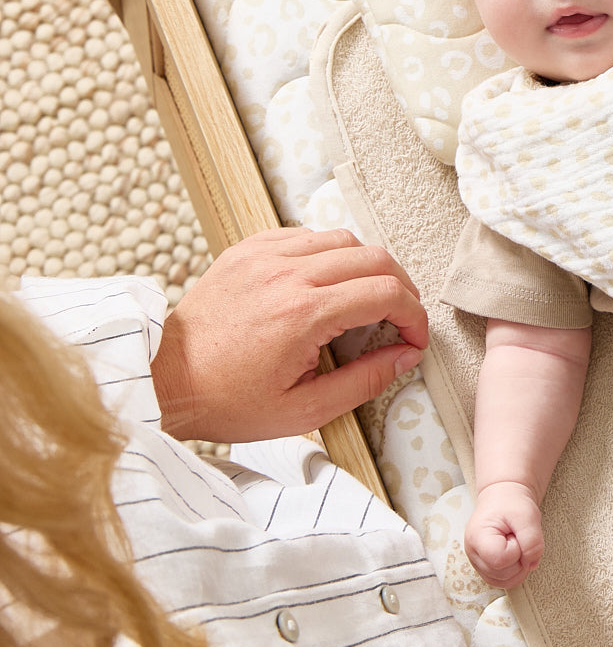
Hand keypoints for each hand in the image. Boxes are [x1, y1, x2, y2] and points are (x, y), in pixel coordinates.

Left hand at [151, 227, 427, 442]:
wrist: (164, 379)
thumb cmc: (227, 400)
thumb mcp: (303, 410)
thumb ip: (363, 382)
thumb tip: (405, 357)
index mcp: (303, 314)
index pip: (386, 292)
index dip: (414, 316)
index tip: (414, 339)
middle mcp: (286, 274)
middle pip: (375, 257)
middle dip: (401, 288)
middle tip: (400, 319)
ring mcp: (265, 255)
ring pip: (344, 239)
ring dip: (367, 267)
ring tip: (365, 301)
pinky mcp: (249, 250)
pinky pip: (307, 236)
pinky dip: (329, 255)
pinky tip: (326, 285)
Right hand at [465, 480, 543, 587]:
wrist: (503, 497)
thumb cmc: (512, 503)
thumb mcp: (527, 515)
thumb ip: (532, 541)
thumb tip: (531, 564)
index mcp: (477, 536)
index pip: (500, 560)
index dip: (516, 550)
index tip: (515, 534)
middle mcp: (473, 553)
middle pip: (502, 574)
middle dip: (519, 558)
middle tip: (516, 537)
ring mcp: (478, 563)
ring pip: (504, 582)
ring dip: (518, 566)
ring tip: (515, 544)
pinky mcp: (486, 568)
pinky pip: (504, 582)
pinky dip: (515, 571)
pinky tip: (515, 554)